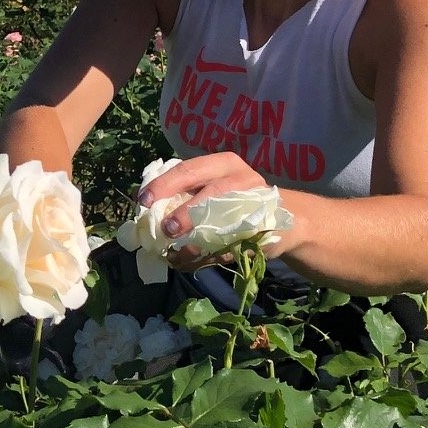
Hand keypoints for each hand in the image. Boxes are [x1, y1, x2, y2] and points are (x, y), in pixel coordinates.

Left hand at [137, 154, 268, 270]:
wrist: (284, 219)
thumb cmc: (234, 200)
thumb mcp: (211, 187)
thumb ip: (183, 193)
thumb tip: (143, 208)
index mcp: (223, 164)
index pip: (188, 169)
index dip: (164, 184)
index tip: (143, 201)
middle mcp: (243, 179)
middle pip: (211, 192)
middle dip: (185, 212)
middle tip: (166, 229)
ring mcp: (257, 205)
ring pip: (227, 220)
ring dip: (197, 239)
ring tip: (177, 253)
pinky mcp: (264, 230)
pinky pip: (235, 244)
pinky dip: (210, 256)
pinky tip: (190, 262)